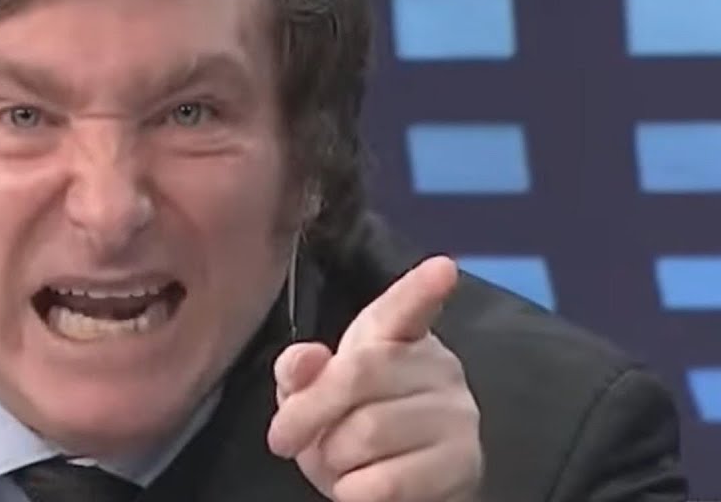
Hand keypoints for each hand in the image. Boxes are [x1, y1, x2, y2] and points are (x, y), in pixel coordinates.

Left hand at [267, 256, 481, 501]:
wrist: (397, 485)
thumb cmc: (350, 425)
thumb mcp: (314, 393)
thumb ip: (299, 371)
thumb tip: (303, 359)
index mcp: (400, 337)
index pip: (407, 308)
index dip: (422, 289)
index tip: (443, 267)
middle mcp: (439, 368)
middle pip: (357, 376)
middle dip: (306, 414)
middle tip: (283, 439)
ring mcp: (458, 417)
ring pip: (367, 433)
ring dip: (332, 459)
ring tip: (337, 462)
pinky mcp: (464, 467)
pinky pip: (387, 483)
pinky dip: (354, 491)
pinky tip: (359, 487)